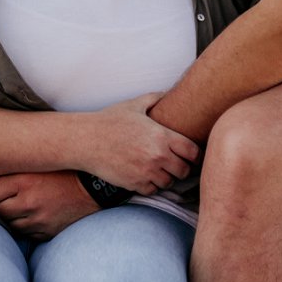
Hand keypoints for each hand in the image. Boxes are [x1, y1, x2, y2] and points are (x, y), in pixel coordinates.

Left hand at [0, 171, 97, 241]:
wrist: (94, 186)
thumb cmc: (65, 168)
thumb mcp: (41, 160)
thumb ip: (18, 165)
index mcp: (25, 181)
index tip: (4, 183)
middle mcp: (29, 203)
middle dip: (3, 202)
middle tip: (14, 193)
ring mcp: (38, 221)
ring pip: (10, 224)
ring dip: (14, 216)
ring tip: (26, 203)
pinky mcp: (47, 233)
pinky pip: (27, 234)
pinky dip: (28, 226)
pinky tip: (37, 214)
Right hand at [84, 93, 199, 192]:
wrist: (87, 140)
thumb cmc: (110, 121)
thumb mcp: (135, 105)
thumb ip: (155, 98)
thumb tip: (168, 91)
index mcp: (161, 135)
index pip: (192, 152)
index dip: (195, 154)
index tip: (191, 154)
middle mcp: (157, 156)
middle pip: (184, 171)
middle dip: (182, 167)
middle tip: (176, 163)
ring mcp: (146, 172)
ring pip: (169, 183)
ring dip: (167, 177)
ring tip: (159, 168)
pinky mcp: (135, 184)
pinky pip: (153, 190)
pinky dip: (152, 185)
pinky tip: (146, 174)